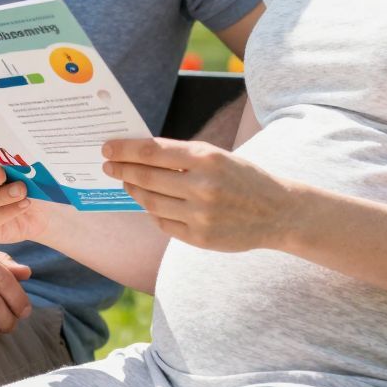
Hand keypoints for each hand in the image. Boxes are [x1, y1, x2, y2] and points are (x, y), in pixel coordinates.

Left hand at [102, 137, 292, 251]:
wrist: (278, 212)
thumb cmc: (243, 178)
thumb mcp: (217, 156)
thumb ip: (181, 156)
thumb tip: (138, 155)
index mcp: (206, 158)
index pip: (152, 151)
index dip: (125, 150)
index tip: (107, 148)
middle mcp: (202, 186)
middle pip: (146, 178)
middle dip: (123, 170)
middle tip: (109, 165)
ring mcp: (201, 215)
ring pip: (151, 202)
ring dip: (134, 191)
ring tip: (128, 182)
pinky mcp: (201, 238)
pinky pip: (164, 224)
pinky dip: (153, 213)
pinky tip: (150, 204)